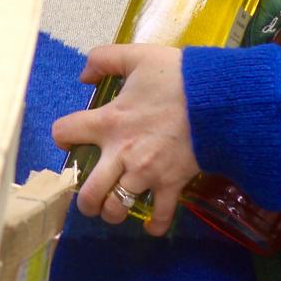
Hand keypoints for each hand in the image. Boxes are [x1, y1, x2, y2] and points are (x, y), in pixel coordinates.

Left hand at [51, 44, 197, 236]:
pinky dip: (155, 225)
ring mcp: (146, 172)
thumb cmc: (176, 76)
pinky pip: (161, 215)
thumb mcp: (136, 55)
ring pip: (118, 208)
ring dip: (113, 212)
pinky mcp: (172, 184)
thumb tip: (83, 76)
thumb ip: (103, 58)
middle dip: (84, 200)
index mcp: (108, 120)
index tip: (68, 139)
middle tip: (88, 198)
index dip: (62, 136)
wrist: (218, 98)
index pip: (65, 132)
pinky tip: (150, 224)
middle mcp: (122, 152)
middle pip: (89, 191)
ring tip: (114, 208)